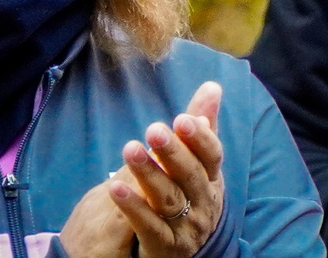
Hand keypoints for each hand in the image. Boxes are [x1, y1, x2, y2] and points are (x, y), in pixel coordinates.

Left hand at [60, 81, 227, 256]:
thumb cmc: (187, 198)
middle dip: (172, 152)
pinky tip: (114, 188)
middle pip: (190, 176)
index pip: (212, 157)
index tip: (182, 118)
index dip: (199, 139)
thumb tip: (212, 86)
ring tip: (129, 149)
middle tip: (152, 128)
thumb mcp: (196, 165)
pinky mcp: (165, 248)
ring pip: (169, 199)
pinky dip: (134, 207)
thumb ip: (201, 129)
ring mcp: (187, 229)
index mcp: (213, 181)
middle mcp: (205, 205)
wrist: (177, 249)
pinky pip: (149, 227)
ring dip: (150, 174)